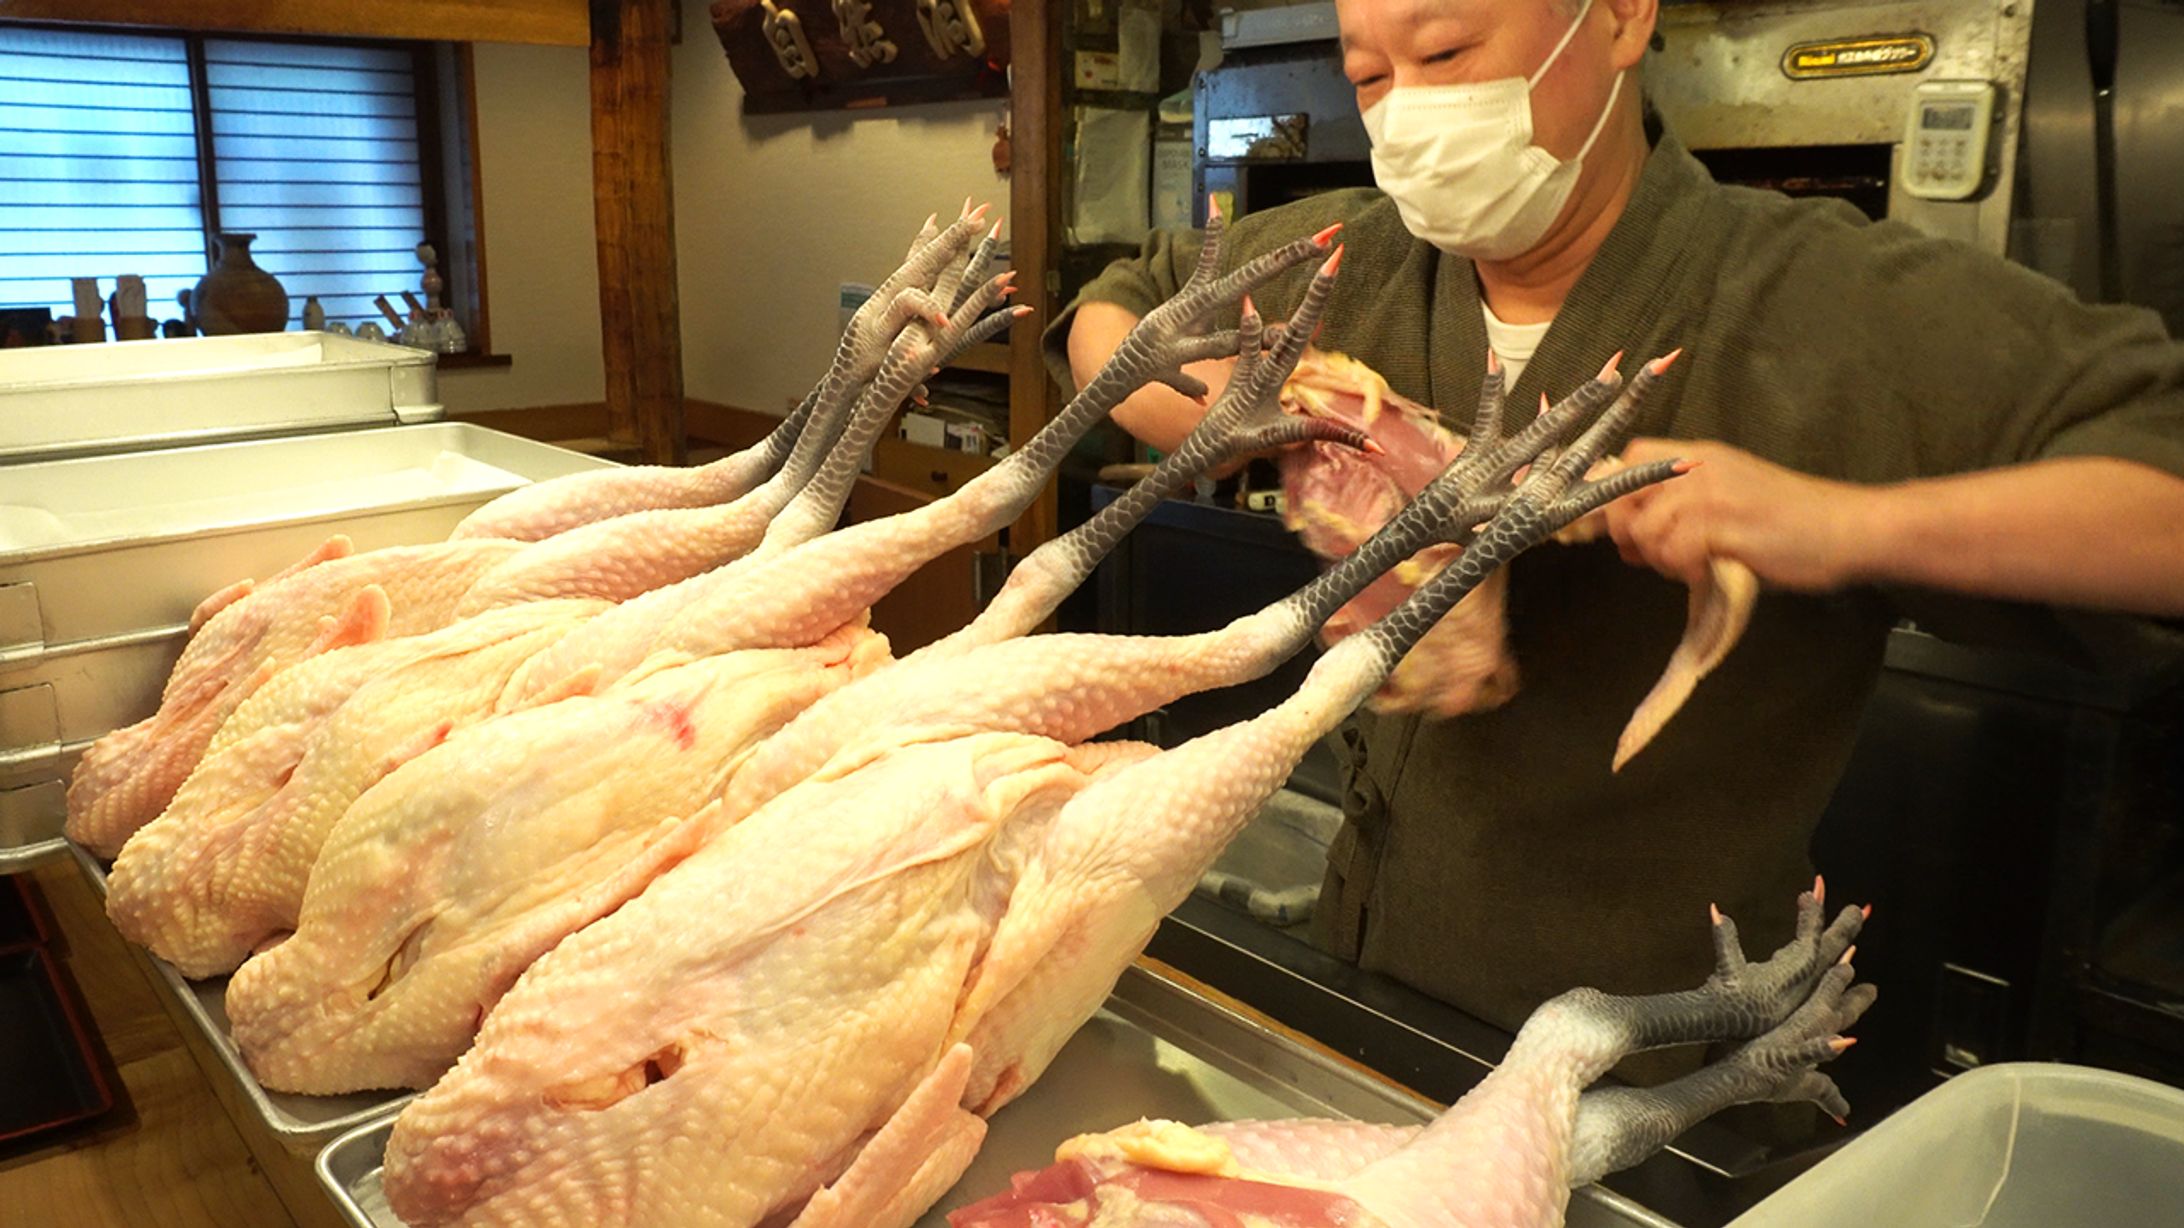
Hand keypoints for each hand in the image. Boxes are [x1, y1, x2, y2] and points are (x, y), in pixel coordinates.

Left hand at [1598, 438, 1872, 590]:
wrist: (1850, 527)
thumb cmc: (1792, 523)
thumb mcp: (1729, 499)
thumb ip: (1682, 506)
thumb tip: (1628, 532)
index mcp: (1698, 456)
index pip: (1629, 460)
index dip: (1614, 497)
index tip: (1625, 530)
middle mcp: (1699, 467)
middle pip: (1625, 496)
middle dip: (1629, 534)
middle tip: (1654, 558)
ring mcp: (1712, 494)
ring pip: (1646, 528)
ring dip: (1659, 558)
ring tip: (1690, 566)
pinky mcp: (1726, 525)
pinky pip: (1675, 551)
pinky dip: (1684, 570)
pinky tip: (1708, 572)